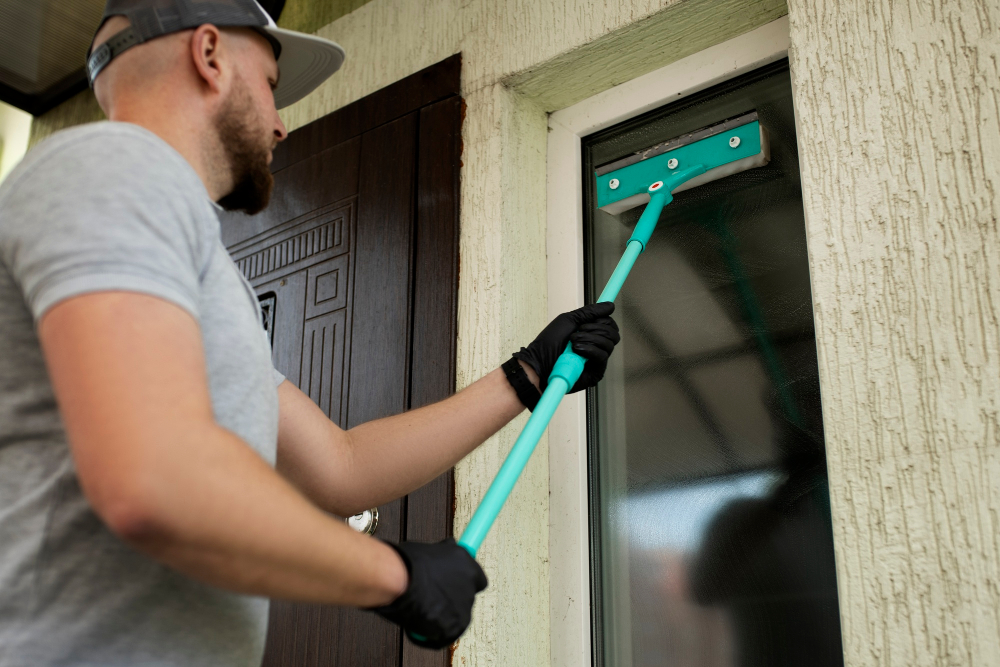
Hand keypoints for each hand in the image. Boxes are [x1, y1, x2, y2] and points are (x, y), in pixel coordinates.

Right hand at [372, 539, 487, 648]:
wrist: (397, 579)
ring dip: (442, 618)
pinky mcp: (452, 628)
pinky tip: (416, 625)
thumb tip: (446, 550)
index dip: (463, 583)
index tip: (453, 584)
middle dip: (450, 601)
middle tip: (431, 598)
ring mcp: (462, 608)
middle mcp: (469, 587)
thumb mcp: (431, 549)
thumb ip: (443, 555)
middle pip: (466, 600)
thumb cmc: (407, 562)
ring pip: (456, 619)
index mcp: (467, 565)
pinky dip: (431, 636)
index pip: (478, 580)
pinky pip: (443, 637)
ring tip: (420, 611)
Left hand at [513, 302, 619, 391]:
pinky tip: (577, 350)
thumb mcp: (569, 320)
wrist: (540, 361)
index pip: (610, 325)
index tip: (591, 320)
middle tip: (579, 331)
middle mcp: (596, 346)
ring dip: (589, 339)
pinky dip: (590, 350)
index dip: (603, 320)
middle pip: (613, 333)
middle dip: (595, 328)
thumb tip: (610, 305)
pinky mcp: (596, 371)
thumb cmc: (549, 342)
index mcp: (591, 333)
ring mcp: (597, 360)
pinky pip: (602, 356)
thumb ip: (590, 312)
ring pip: (609, 344)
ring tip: (573, 342)